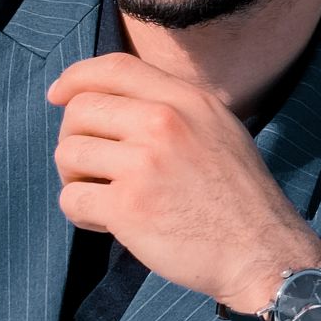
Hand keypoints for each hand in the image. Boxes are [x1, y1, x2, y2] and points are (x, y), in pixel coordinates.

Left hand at [46, 53, 320, 312]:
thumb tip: (113, 99)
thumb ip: (174, 108)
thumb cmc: (240, 199)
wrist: (262, 253)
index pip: (114, 67)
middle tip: (91, 167)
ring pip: (68, 153)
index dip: (76, 78)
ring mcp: (145, 163)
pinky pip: (72, 197)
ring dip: (75, 178)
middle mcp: (164, 122)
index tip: (58, 95)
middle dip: (74, 138)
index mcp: (187, 99)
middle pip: (80, 110)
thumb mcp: (219, 130)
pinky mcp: (128, 207)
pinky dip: (80, 212)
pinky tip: (105, 222)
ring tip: (103, 197)